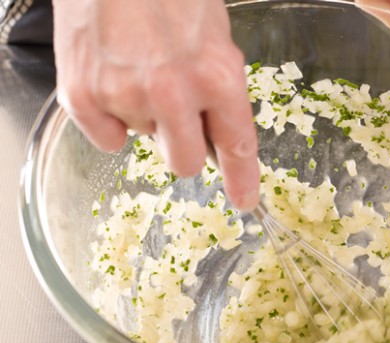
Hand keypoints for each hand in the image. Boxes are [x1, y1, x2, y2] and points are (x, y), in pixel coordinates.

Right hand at [52, 0, 259, 210]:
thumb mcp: (214, 35)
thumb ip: (218, 89)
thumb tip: (213, 134)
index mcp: (217, 76)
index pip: (236, 145)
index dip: (242, 179)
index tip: (244, 200)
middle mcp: (173, 92)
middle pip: (183, 163)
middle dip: (182, 145)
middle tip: (175, 112)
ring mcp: (125, 96)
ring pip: (144, 142)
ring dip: (146, 118)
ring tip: (139, 71)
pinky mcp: (83, 96)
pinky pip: (107, 139)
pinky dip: (110, 118)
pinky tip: (113, 79)